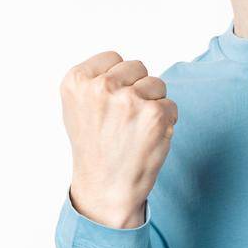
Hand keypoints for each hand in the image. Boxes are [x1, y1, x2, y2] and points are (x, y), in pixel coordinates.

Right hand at [60, 50, 177, 228]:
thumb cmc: (94, 148)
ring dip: (153, 104)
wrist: (105, 189)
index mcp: (76, 81)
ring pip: (157, 84)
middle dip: (137, 89)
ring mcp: (128, 100)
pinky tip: (148, 139)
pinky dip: (166, 122)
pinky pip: (171, 105)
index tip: (108, 106)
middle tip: (123, 121)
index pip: (113, 58)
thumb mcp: (78, 107)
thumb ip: (95, 80)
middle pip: (137, 66)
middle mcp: (100, 87)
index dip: (118, 81)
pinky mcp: (154, 114)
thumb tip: (124, 64)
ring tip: (135, 130)